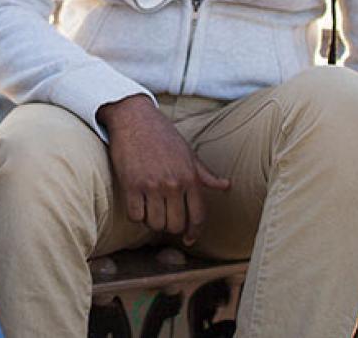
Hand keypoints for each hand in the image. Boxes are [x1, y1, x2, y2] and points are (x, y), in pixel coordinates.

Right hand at [97, 95, 230, 244]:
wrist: (134, 118)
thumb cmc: (162, 135)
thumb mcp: (188, 153)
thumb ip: (205, 174)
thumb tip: (226, 186)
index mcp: (190, 177)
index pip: (198, 216)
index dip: (194, 232)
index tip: (188, 239)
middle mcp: (173, 184)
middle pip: (175, 225)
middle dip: (170, 227)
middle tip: (164, 219)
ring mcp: (152, 185)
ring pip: (155, 223)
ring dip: (152, 222)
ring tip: (150, 212)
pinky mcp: (131, 185)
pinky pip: (135, 215)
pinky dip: (136, 216)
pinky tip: (137, 206)